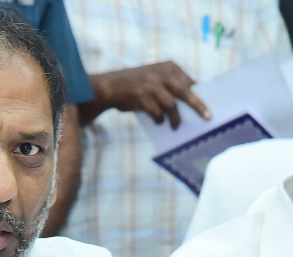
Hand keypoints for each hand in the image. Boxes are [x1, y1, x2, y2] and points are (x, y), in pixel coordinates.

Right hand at [91, 61, 210, 128]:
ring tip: (176, 127)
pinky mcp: (141, 97)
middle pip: (186, 92)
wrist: (110, 86)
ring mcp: (151, 85)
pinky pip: (156, 112)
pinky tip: (158, 122)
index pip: (190, 82)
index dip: (199, 95)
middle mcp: (162, 74)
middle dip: (198, 106)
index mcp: (169, 67)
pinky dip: (158, 119)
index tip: (207, 107)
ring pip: (171, 106)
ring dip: (175, 119)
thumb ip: (170, 85)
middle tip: (207, 117)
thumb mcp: (154, 77)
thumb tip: (191, 102)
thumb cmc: (136, 84)